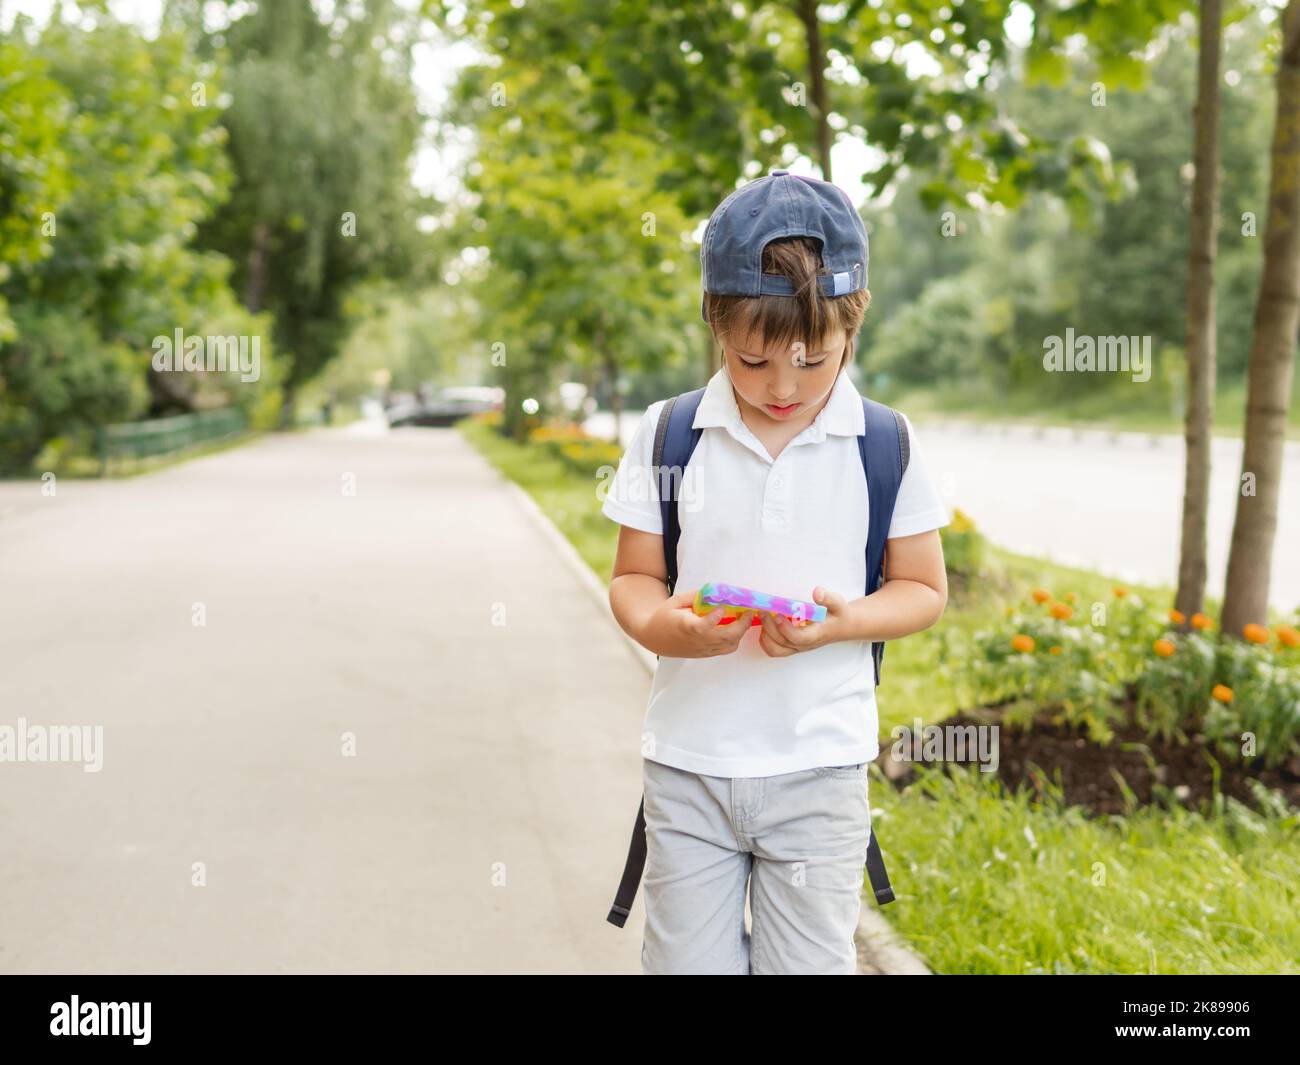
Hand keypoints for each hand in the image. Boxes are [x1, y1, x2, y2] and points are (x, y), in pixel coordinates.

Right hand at [640, 589, 754, 658]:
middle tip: (749, 611)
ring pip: (730, 645)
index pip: (702, 627)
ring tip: (743, 618)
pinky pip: (727, 649)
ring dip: (740, 632)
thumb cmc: (665, 616)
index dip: (714, 619)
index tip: (722, 609)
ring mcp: (703, 649)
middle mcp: (697, 641)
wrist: (655, 638)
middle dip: (742, 625)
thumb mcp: (676, 601)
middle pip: (724, 638)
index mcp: (686, 626)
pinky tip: (734, 626)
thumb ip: (696, 596)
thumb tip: (717, 591)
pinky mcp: (707, 654)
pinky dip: (735, 638)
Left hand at [757, 586, 848, 656]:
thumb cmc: (839, 614)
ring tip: (763, 617)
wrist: (842, 626)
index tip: (777, 614)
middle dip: (769, 627)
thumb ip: (828, 598)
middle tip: (763, 610)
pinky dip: (765, 641)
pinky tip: (765, 626)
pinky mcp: (792, 647)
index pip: (798, 637)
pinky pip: (775, 651)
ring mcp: (798, 647)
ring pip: (776, 650)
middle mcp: (805, 644)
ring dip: (765, 635)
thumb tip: (817, 592)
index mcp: (816, 634)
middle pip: (783, 642)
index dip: (785, 628)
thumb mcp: (838, 603)